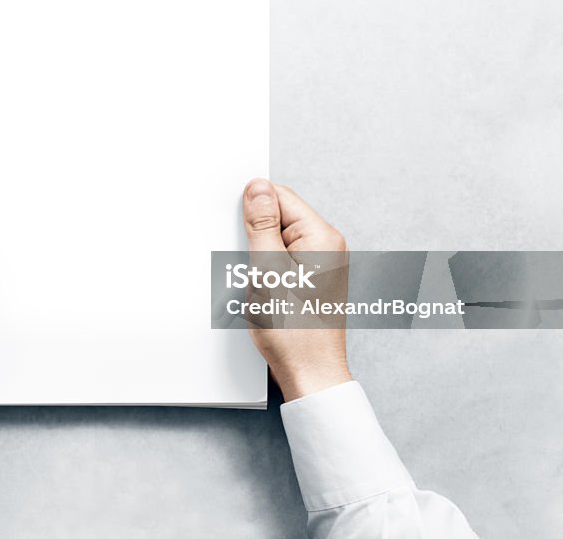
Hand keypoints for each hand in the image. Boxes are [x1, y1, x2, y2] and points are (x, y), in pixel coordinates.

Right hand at [242, 178, 351, 400]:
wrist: (310, 374)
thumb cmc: (293, 331)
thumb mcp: (267, 270)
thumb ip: (262, 225)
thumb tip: (257, 187)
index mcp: (321, 236)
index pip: (280, 196)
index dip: (252, 207)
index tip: (236, 226)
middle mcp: (326, 245)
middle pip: (279, 216)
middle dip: (254, 232)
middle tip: (247, 262)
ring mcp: (320, 262)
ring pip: (277, 238)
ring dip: (258, 253)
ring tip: (256, 281)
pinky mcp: (311, 278)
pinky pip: (281, 258)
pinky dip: (265, 268)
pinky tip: (261, 289)